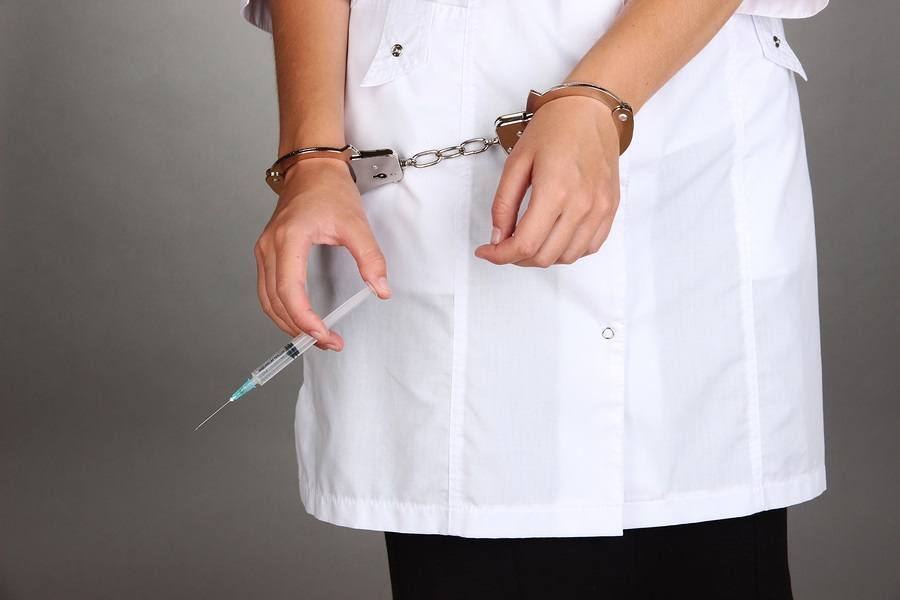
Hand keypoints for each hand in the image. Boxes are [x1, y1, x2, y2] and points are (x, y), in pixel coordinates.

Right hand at [254, 158, 391, 350]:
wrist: (311, 167)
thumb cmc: (330, 190)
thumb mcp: (356, 223)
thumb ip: (370, 258)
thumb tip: (380, 289)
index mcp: (289, 239)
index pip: (289, 290)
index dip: (304, 318)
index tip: (324, 334)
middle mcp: (270, 246)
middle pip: (275, 301)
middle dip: (300, 328)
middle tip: (328, 342)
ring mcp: (264, 250)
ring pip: (267, 299)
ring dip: (288, 323)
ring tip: (316, 337)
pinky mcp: (267, 252)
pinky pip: (267, 290)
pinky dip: (281, 309)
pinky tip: (300, 319)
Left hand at [474, 96, 620, 266]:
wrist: (590, 111)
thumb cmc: (554, 128)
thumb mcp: (516, 162)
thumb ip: (503, 204)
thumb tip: (497, 237)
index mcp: (555, 190)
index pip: (525, 244)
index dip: (500, 255)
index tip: (487, 251)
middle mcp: (582, 205)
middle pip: (544, 257)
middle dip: (516, 258)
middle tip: (504, 244)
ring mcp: (600, 210)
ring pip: (566, 257)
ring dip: (542, 256)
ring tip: (528, 239)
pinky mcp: (610, 210)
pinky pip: (588, 248)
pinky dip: (566, 250)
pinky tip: (553, 235)